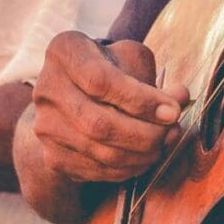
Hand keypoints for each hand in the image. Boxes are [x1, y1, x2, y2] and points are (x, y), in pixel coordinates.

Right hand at [27, 31, 187, 183]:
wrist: (72, 96)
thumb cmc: (108, 68)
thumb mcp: (126, 56)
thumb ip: (152, 76)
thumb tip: (179, 100)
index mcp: (64, 52)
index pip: (100, 81)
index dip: (140, 100)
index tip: (173, 110)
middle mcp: (46, 89)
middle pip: (98, 123)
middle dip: (145, 134)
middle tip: (172, 131)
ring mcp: (45, 126)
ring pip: (101, 152)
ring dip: (142, 154)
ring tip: (164, 143)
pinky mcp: (53, 156)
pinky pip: (98, 170)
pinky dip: (129, 168)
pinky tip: (145, 156)